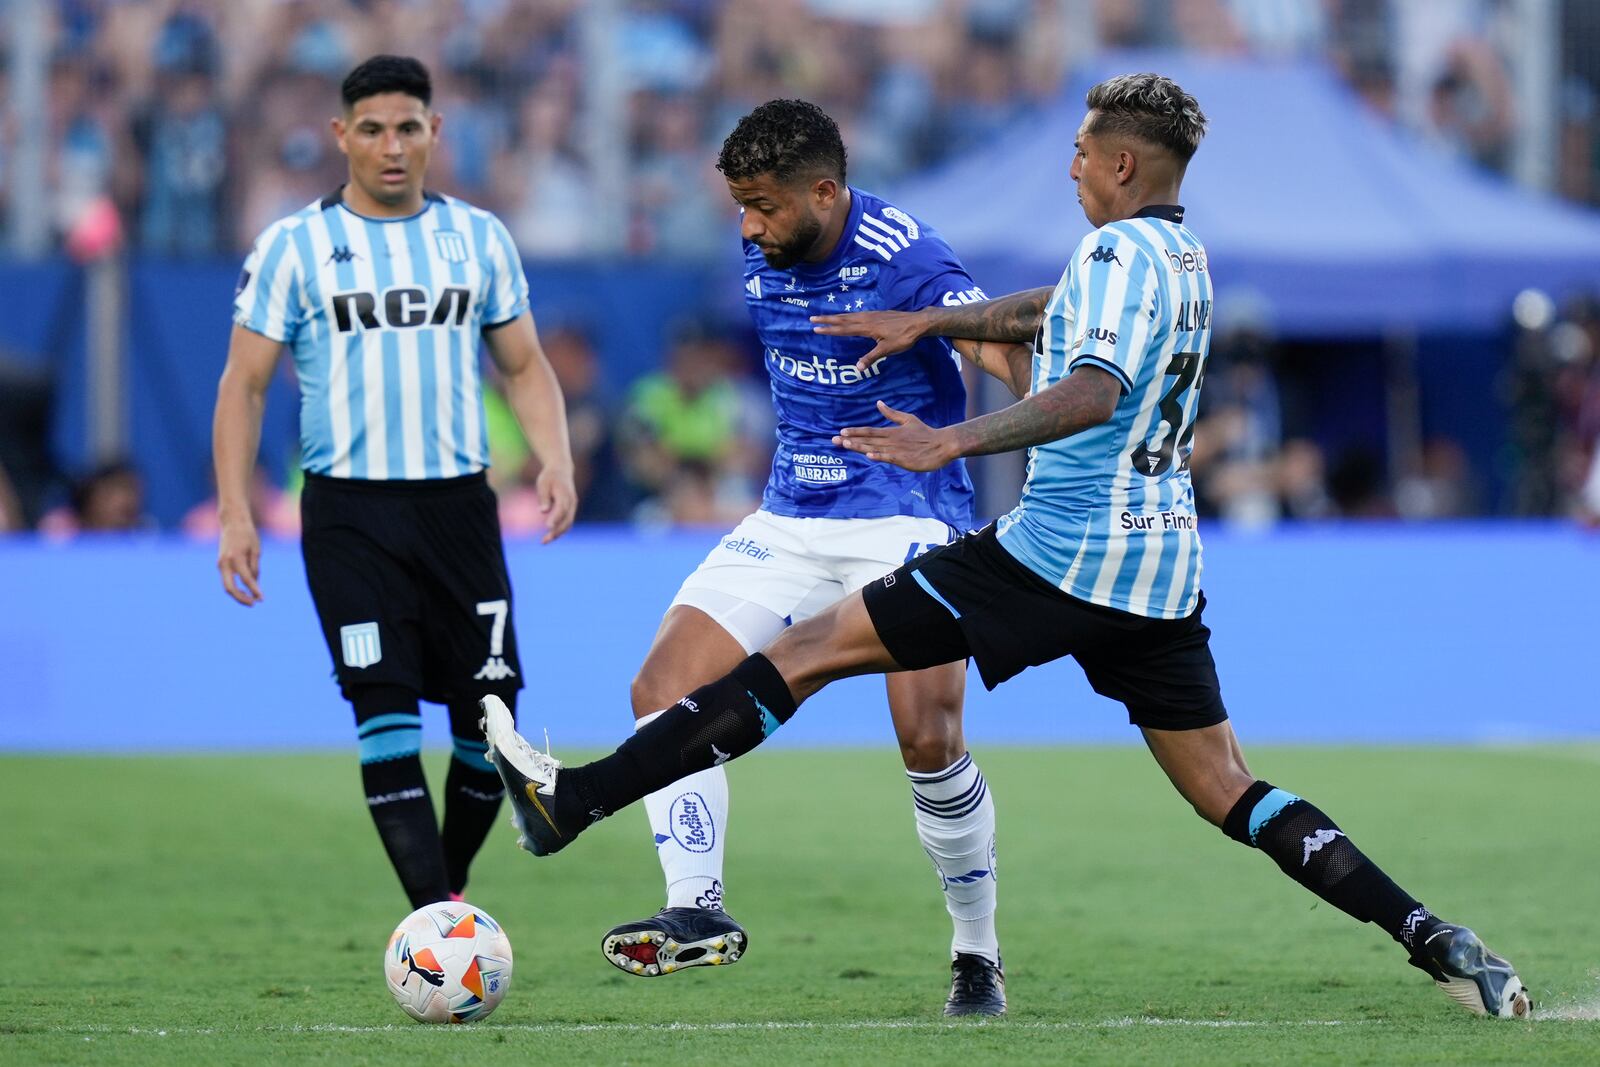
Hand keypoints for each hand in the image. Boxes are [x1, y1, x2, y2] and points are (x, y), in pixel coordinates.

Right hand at [218, 518, 262, 604]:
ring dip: (238, 594)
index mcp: (236, 558)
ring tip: (252, 598)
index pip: (246, 580)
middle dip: (241, 599)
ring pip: (227, 585)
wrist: (232, 522)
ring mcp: (220, 564)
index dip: (255, 591)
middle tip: (254, 603)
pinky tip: (246, 589)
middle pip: (230, 588)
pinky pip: (227, 579)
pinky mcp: (220, 564)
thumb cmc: (247, 534)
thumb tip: (254, 584)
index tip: (262, 600)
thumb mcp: (256, 550)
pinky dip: (236, 586)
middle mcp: (225, 563)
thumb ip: (255, 568)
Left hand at [535, 463, 577, 543]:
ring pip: (568, 523)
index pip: (562, 508)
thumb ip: (543, 497)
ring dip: (558, 533)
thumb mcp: (543, 484)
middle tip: (544, 540)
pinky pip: (568, 522)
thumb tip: (542, 511)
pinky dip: (560, 530)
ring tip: (544, 541)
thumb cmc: (549, 477)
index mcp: (564, 494)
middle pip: (566, 519)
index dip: (556, 518)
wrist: (561, 470)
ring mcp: (573, 506)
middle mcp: (571, 501)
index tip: (547, 527)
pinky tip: (550, 535)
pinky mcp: (571, 509)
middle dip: (557, 531)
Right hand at [811, 309, 926, 370]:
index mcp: (866, 328)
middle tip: (812, 318)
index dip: (829, 329)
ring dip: (836, 316)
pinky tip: (848, 316)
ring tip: (825, 316)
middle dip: (827, 319)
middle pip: (843, 319)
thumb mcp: (887, 349)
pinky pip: (858, 314)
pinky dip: (848, 315)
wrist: (918, 322)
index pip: (844, 329)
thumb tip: (857, 368)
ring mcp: (872, 315)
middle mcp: (866, 319)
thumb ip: (871, 357)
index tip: (816, 328)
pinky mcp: (878, 314)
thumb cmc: (903, 337)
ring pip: (850, 315)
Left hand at [832, 401, 957, 471]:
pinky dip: (879, 456)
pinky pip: (889, 458)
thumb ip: (892, 413)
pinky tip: (869, 456)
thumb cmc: (925, 433)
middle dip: (850, 440)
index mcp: (892, 431)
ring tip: (845, 445)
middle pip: (867, 440)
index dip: (855, 432)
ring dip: (859, 447)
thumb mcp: (908, 419)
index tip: (841, 432)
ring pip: (874, 448)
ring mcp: (897, 450)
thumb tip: (879, 403)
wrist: (942, 445)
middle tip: (833, 440)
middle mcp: (891, 440)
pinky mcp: (904, 460)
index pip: (869, 431)